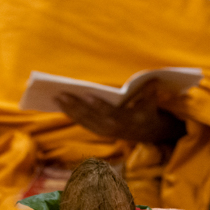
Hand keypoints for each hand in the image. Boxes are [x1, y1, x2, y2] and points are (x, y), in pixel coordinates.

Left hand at [57, 83, 185, 144]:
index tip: (86, 95)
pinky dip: (70, 114)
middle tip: (60, 94)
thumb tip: (154, 78)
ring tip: (55, 97)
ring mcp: (104, 131)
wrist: (147, 132)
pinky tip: (60, 104)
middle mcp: (112, 129)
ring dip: (68, 110)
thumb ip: (150, 91)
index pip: (110, 113)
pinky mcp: (97, 131)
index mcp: (126, 121)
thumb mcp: (151, 101)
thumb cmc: (147, 110)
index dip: (98, 105)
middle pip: (91, 117)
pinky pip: (81, 122)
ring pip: (83, 121)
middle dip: (75, 106)